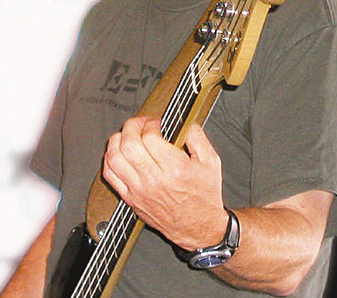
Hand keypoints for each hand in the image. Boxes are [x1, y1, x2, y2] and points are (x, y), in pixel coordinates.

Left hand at [103, 116, 227, 249]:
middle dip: (132, 126)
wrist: (198, 228)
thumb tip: (185, 124)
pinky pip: (110, 175)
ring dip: (117, 140)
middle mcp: (154, 180)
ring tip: (127, 135)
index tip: (157, 124)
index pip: (150, 138)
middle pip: (129, 144)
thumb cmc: (204, 197)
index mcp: (174, 168)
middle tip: (140, 124)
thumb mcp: (211, 162)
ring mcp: (139, 190)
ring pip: (114, 158)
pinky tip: (118, 152)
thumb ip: (198, 138)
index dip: (151, 124)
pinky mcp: (131, 199)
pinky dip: (109, 159)